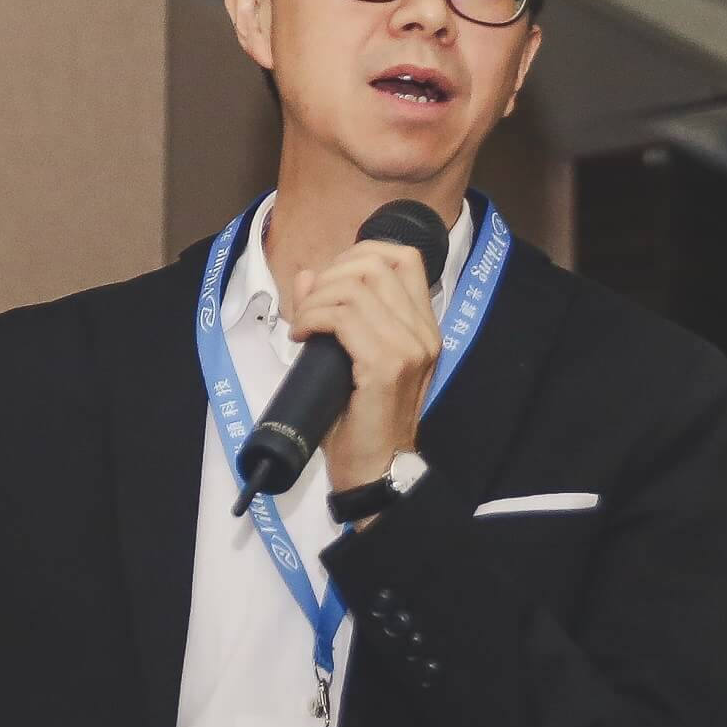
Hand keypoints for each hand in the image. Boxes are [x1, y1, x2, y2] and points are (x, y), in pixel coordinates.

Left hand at [286, 235, 441, 494]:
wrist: (377, 471)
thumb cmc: (362, 423)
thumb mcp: (351, 360)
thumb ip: (339, 314)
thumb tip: (310, 276)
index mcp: (423, 327)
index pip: (404, 258)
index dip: (359, 254)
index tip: (329, 283)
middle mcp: (423, 332)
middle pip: (376, 263)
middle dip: (331, 274)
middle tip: (308, 306)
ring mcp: (409, 348)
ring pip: (357, 286)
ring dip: (317, 298)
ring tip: (302, 324)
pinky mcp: (387, 365)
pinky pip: (344, 317)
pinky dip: (314, 317)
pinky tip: (302, 335)